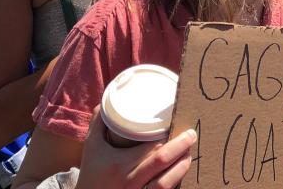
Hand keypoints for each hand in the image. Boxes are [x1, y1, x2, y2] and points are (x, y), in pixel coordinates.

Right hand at [75, 106, 197, 188]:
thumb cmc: (91, 174)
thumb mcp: (92, 148)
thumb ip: (99, 124)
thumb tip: (106, 102)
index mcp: (120, 165)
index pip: (151, 149)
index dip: (168, 139)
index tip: (180, 125)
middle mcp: (131, 182)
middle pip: (162, 163)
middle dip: (180, 148)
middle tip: (191, 135)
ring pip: (166, 184)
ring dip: (181, 168)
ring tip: (188, 155)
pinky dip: (174, 183)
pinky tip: (179, 174)